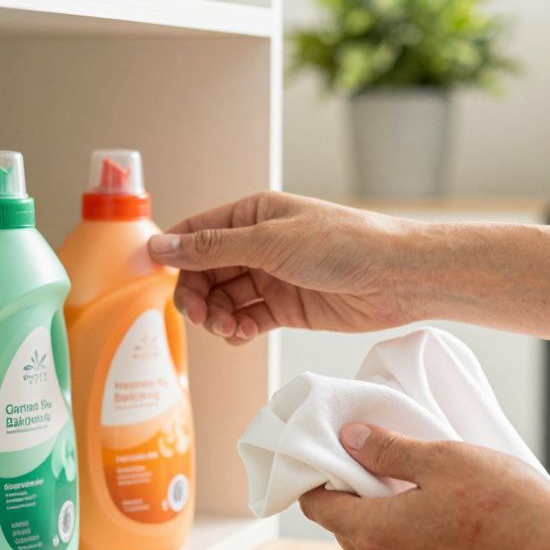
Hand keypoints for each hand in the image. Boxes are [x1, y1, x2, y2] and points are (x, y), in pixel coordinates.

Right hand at [148, 192, 427, 343]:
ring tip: (229, 328)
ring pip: (225, 299)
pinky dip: (240, 330)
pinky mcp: (287, 308)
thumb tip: (161, 245)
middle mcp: (259, 244)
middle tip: (202, 317)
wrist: (397, 277)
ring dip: (218, 316)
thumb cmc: (343, 244)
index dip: (173, 255)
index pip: (197, 233)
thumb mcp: (271, 241)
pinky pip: (248, 319)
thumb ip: (213, 247)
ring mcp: (273, 277)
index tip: (152, 279)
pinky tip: (246, 333)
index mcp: (253, 215)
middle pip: (206, 272)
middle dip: (197, 295)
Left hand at [299, 423, 549, 549]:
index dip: (321, 477)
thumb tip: (349, 438)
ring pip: (377, 549)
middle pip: (346, 529)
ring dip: (385, 519)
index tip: (336, 454)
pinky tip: (440, 517)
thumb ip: (387, 449)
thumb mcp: (442, 458)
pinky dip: (409, 541)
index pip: (320, 508)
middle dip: (355, 497)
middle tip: (383, 462)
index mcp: (376, 535)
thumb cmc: (505, 504)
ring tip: (417, 487)